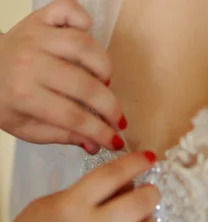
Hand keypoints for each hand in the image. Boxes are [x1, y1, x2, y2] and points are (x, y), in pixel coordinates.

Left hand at [0, 0, 126, 152]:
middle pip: (84, 85)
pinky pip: (68, 9)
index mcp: (25, 96)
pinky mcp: (40, 18)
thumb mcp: (29, 129)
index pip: (73, 117)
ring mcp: (36, 37)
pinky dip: (83, 19)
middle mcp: (30, 63)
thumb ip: (64, 136)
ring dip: (103, 68)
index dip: (99, 131)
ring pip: (83, 46)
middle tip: (118, 119)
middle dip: (110, 107)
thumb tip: (96, 144)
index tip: (116, 141)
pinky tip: (88, 37)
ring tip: (104, 83)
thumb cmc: (8, 102)